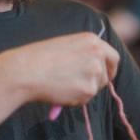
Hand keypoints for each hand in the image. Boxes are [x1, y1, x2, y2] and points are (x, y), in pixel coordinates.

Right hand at [0, 32, 118, 107]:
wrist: (26, 70)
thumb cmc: (38, 58)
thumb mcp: (65, 46)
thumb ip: (82, 55)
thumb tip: (91, 74)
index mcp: (91, 40)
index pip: (113, 56)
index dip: (109, 68)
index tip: (104, 75)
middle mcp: (98, 53)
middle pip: (107, 74)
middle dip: (97, 82)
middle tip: (82, 87)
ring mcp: (95, 71)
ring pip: (96, 88)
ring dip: (83, 91)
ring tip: (61, 85)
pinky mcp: (90, 88)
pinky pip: (85, 99)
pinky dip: (75, 99)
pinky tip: (60, 91)